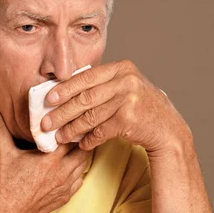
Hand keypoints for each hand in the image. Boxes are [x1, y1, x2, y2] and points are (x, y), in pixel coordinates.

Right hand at [0, 101, 88, 212]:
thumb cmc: (3, 185)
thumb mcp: (1, 152)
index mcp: (50, 159)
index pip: (71, 136)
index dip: (71, 126)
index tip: (69, 118)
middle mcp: (62, 173)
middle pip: (82, 150)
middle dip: (78, 140)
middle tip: (73, 130)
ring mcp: (64, 187)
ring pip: (83, 166)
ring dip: (79, 156)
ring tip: (73, 146)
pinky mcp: (63, 198)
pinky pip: (78, 182)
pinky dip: (76, 172)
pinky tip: (68, 167)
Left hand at [40, 60, 190, 153]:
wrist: (167, 128)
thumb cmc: (140, 107)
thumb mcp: (125, 87)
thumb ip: (101, 85)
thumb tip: (63, 92)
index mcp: (121, 68)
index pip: (86, 77)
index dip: (64, 88)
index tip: (48, 99)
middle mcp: (126, 81)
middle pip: (85, 97)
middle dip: (62, 112)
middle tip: (46, 122)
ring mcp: (129, 100)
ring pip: (90, 116)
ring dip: (71, 129)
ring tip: (59, 137)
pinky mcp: (129, 119)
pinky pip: (101, 131)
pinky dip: (89, 139)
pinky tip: (81, 144)